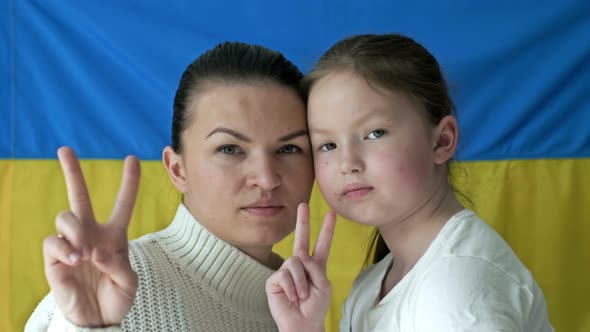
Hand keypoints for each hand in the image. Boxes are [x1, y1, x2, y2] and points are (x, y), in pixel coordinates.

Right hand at [43, 146, 139, 326]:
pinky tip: (75, 260)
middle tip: (65, 149)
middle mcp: (91, 233)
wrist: (97, 319)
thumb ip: (118, 265)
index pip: (123, 203)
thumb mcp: (129, 282)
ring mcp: (71, 243)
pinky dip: (64, 248)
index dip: (129, 182)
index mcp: (114, 235)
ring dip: (76, 230)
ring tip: (84, 254)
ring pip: (66, 216)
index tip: (133, 158)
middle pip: (79, 195)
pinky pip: (53, 242)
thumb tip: (96, 251)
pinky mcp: (54, 258)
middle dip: (72, 171)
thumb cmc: (116, 298)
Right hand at [266, 203, 335, 331]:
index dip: (327, 230)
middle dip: (303, 222)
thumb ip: (315, 267)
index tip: (331, 214)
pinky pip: (284, 275)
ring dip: (301, 282)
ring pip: (295, 263)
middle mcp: (300, 265)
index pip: (322, 244)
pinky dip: (291, 287)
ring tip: (302, 296)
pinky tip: (291, 297)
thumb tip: (300, 255)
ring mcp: (286, 271)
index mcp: (315, 266)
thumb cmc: (315, 307)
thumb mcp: (324, 285)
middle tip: (303, 205)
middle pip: (302, 239)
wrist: (303, 324)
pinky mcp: (274, 279)